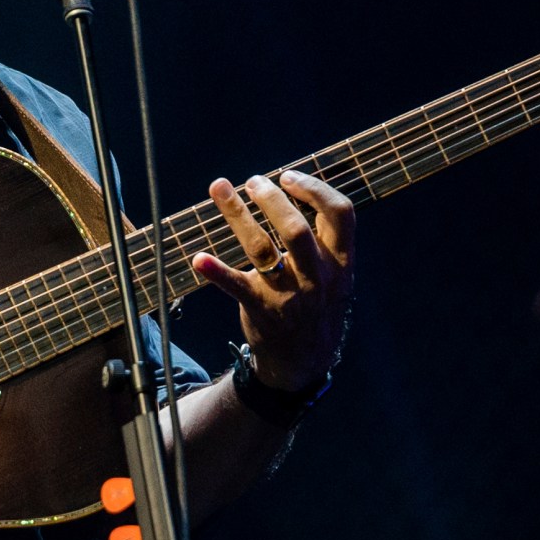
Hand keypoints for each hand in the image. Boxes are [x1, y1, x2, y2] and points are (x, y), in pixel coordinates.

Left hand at [191, 170, 354, 394]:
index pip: (340, 214)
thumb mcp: (337, 276)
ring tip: (220, 188)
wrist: (304, 363)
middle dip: (272, 199)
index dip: (315, 189)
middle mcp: (316, 277)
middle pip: (296, 229)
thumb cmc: (316, 307)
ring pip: (262, 248)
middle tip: (253, 181)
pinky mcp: (260, 308)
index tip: (289, 176)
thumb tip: (300, 191)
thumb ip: (326, 240)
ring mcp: (288, 294)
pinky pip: (236, 287)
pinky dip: (216, 272)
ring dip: (238, 214)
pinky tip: (199, 259)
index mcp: (341, 263)